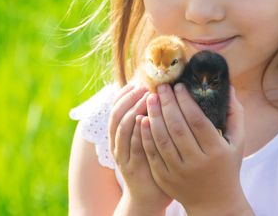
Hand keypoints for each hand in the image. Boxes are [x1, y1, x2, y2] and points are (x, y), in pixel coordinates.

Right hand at [108, 83, 172, 213]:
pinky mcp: (129, 166)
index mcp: (120, 134)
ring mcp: (121, 155)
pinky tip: (144, 120)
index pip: (116, 107)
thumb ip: (152, 119)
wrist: (148, 196)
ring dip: (132, 110)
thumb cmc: (154, 163)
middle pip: (115, 114)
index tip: (137, 81)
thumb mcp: (150, 138)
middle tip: (143, 86)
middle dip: (128, 98)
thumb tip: (161, 94)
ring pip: (120, 127)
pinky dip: (136, 131)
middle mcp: (117, 143)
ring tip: (145, 97)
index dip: (125, 93)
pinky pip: (131, 145)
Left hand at [140, 83, 248, 214]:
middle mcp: (197, 162)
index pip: (197, 120)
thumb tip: (229, 88)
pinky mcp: (165, 179)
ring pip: (162, 139)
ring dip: (154, 116)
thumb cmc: (227, 167)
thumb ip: (235, 115)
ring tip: (150, 99)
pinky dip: (146, 136)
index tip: (178, 86)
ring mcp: (179, 172)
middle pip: (178, 127)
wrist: (215, 204)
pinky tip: (143, 119)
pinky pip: (152, 154)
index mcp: (216, 150)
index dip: (186, 101)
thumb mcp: (237, 142)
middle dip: (167, 104)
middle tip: (161, 87)